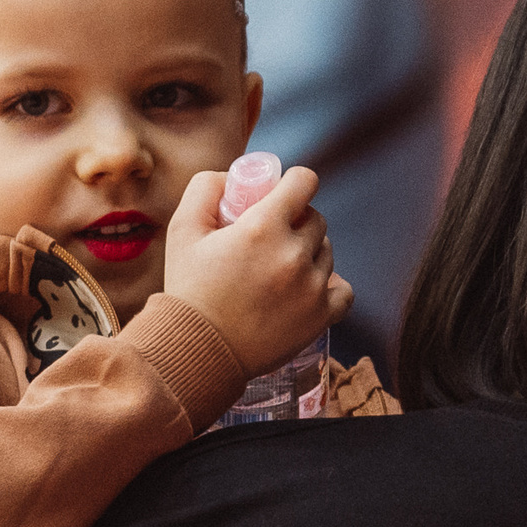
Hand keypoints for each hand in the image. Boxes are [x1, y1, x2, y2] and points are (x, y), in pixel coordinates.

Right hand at [162, 166, 352, 376]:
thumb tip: (232, 177)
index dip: (293, 183)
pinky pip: (344, 291)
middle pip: (316, 219)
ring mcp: (311, 287)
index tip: (283, 195)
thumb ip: (206, 188)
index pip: (304, 182)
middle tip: (273, 239)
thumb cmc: (189, 292)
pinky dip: (331, 288)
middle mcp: (293, 254)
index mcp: (263, 227)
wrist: (198, 350)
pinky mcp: (320, 316)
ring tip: (281, 270)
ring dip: (310, 254)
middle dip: (297, 222)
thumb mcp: (183, 229)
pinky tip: (310, 288)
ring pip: (327, 252)